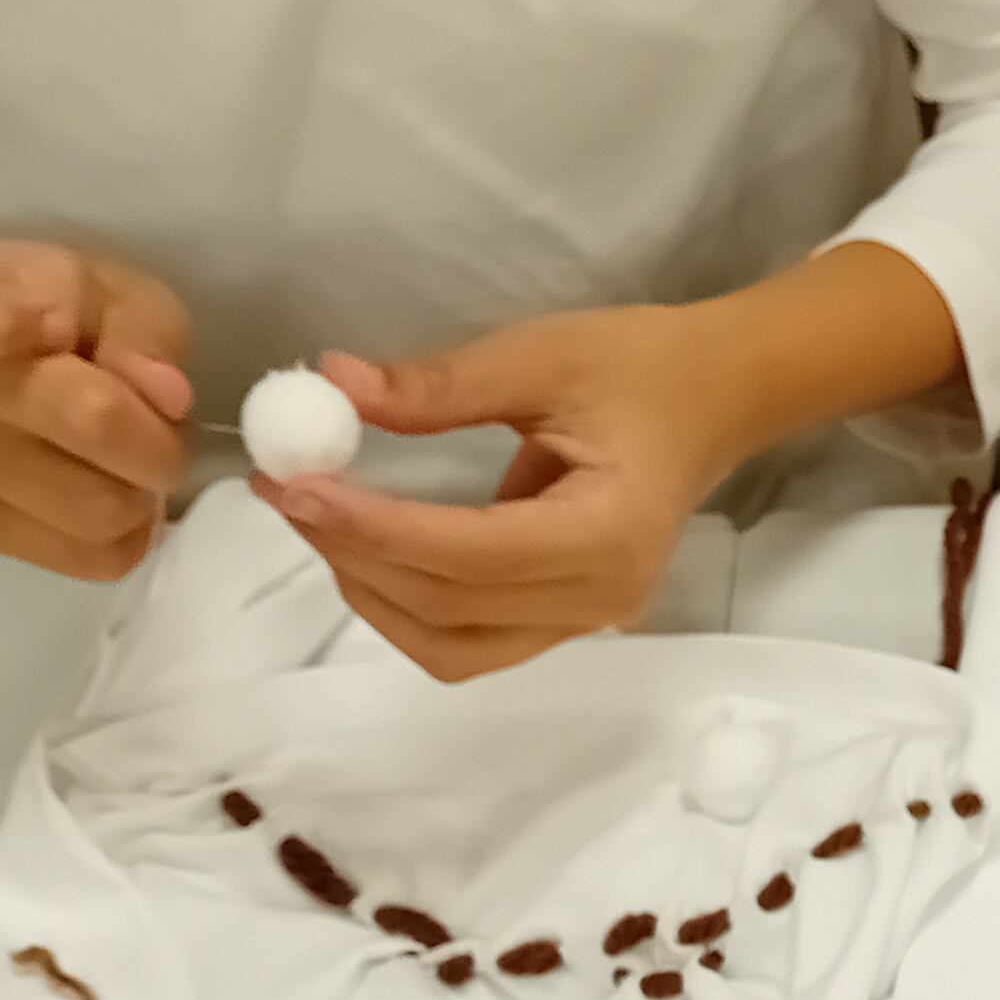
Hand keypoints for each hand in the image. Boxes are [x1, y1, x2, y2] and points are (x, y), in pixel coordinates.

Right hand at [0, 239, 193, 579]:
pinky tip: (114, 489)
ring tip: (133, 455)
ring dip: (145, 487)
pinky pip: (91, 556)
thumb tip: (166, 394)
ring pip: (98, 509)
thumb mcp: (97, 285)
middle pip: (88, 422)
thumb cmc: (30, 306)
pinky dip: (130, 530)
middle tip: (160, 422)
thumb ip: (139, 326)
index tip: (42, 323)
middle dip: (158, 431)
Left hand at [269, 307, 743, 679]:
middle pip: (449, 608)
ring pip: (450, 645)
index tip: (298, 484)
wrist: (712, 402)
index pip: (471, 553)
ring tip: (319, 520)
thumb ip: (440, 383)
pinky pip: (466, 642)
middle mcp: (601, 597)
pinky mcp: (564, 621)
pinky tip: (367, 549)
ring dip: (371, 592)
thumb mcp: (542, 355)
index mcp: (610, 533)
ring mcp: (585, 621)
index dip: (375, 527)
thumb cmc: (640, 369)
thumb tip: (332, 384)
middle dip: (354, 554)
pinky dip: (404, 605)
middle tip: (287, 489)